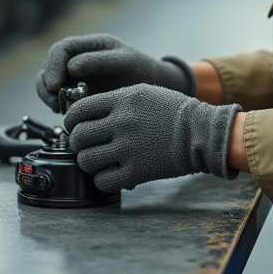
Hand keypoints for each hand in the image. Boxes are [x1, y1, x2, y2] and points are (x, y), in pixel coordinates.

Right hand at [35, 34, 194, 110]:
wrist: (155, 88)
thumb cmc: (142, 70)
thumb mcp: (125, 61)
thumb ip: (99, 62)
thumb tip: (71, 66)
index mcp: (89, 45)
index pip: (61, 49)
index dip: (54, 66)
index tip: (56, 85)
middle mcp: (78, 60)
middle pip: (49, 69)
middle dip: (47, 86)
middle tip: (55, 102)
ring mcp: (75, 79)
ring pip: (50, 86)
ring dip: (51, 98)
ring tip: (62, 110)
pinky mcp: (77, 97)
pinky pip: (60, 101)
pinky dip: (60, 108)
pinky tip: (70, 115)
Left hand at [64, 84, 240, 192]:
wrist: (201, 133)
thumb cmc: (173, 112)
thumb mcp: (143, 92)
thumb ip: (114, 99)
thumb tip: (86, 112)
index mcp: (122, 100)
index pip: (78, 110)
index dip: (71, 121)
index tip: (75, 126)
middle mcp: (121, 123)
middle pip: (77, 137)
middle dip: (76, 143)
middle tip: (85, 145)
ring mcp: (128, 148)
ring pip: (86, 160)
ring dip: (87, 162)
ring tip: (97, 160)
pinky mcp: (136, 172)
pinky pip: (103, 181)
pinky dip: (102, 180)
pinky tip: (111, 174)